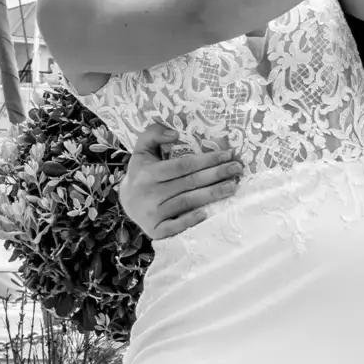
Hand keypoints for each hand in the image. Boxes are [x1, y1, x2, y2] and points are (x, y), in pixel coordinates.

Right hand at [121, 123, 241, 239]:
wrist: (126, 201)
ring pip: (187, 202)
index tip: (227, 154)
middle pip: (189, 183)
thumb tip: (175, 133)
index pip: (183, 165)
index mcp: (148, 173)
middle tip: (237, 169)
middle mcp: (149, 193)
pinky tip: (208, 213)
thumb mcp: (142, 150)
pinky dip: (192, 220)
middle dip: (216, 175)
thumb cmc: (142, 172)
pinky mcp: (156, 230)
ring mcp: (152, 213)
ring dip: (212, 194)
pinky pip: (176, 226)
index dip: (207, 160)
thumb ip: (153, 134)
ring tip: (233, 186)